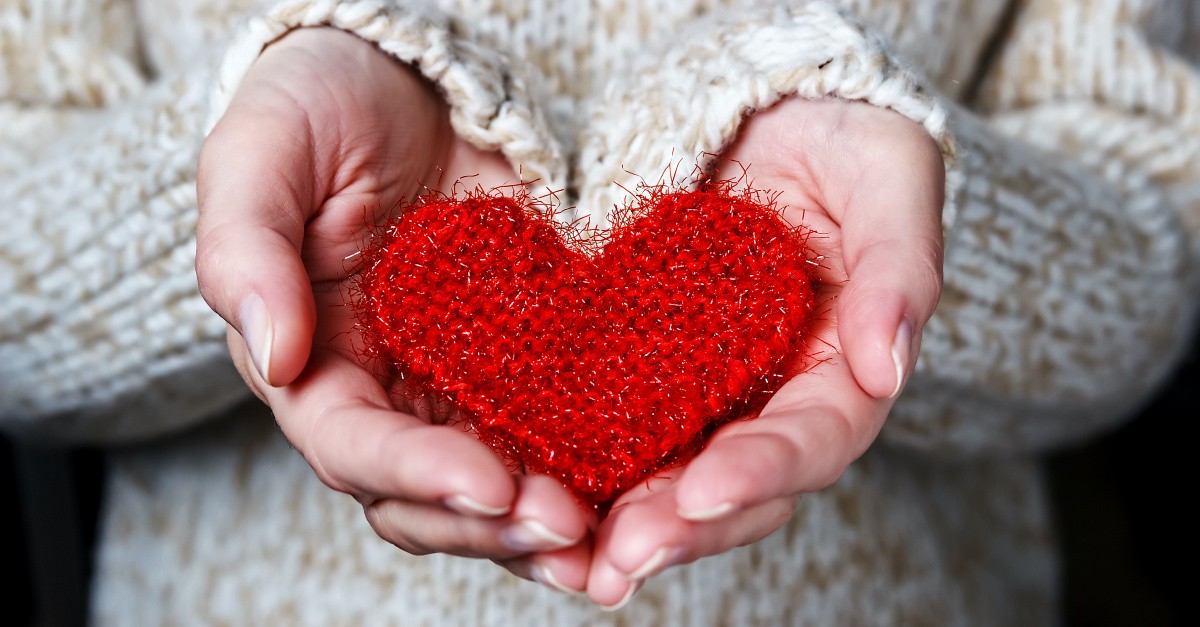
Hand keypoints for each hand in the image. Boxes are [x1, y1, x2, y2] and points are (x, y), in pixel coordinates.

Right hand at [195, 27, 591, 590]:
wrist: (408, 83)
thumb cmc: (317, 109)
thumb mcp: (262, 156)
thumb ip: (245, 250)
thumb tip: (274, 355)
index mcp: (314, 367)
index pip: (353, 447)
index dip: (417, 475)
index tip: (489, 485)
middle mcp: (387, 397)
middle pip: (429, 497)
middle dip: (494, 526)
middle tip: (569, 529)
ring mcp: (461, 387)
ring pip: (498, 486)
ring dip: (548, 525)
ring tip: (611, 538)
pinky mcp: (530, 362)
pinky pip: (559, 429)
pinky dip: (596, 466)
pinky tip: (646, 482)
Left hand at [583, 97, 945, 606]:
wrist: (760, 110)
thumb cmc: (839, 135)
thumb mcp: (887, 174)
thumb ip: (899, 265)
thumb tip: (887, 365)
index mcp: (842, 367)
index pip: (816, 437)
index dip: (766, 469)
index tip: (707, 489)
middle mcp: (772, 399)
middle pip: (736, 486)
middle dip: (683, 527)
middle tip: (624, 559)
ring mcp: (705, 392)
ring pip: (668, 476)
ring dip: (624, 524)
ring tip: (575, 559)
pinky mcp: (642, 372)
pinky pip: (610, 429)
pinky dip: (577, 469)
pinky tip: (532, 494)